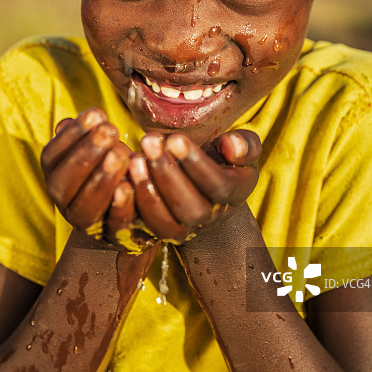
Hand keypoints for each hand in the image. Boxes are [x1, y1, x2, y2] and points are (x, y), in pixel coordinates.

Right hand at [41, 108, 129, 233]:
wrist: (132, 207)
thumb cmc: (112, 166)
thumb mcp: (98, 147)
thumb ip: (85, 136)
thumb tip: (65, 124)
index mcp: (55, 175)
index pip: (52, 156)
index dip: (72, 135)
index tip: (96, 114)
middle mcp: (63, 202)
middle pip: (63, 184)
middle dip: (86, 155)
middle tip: (110, 131)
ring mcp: (86, 223)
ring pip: (85, 207)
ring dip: (102, 179)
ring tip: (121, 154)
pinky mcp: (112, 236)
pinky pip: (113, 225)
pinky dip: (120, 206)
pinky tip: (129, 185)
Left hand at [130, 129, 260, 243]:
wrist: (211, 189)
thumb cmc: (226, 160)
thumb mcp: (244, 148)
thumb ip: (245, 145)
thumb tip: (231, 146)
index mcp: (235, 194)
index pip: (217, 185)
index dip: (195, 163)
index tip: (174, 139)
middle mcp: (213, 217)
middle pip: (191, 208)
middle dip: (167, 173)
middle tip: (149, 142)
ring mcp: (189, 229)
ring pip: (168, 222)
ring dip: (149, 190)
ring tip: (135, 158)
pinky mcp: (167, 232)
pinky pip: (150, 226)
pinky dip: (137, 203)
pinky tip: (126, 174)